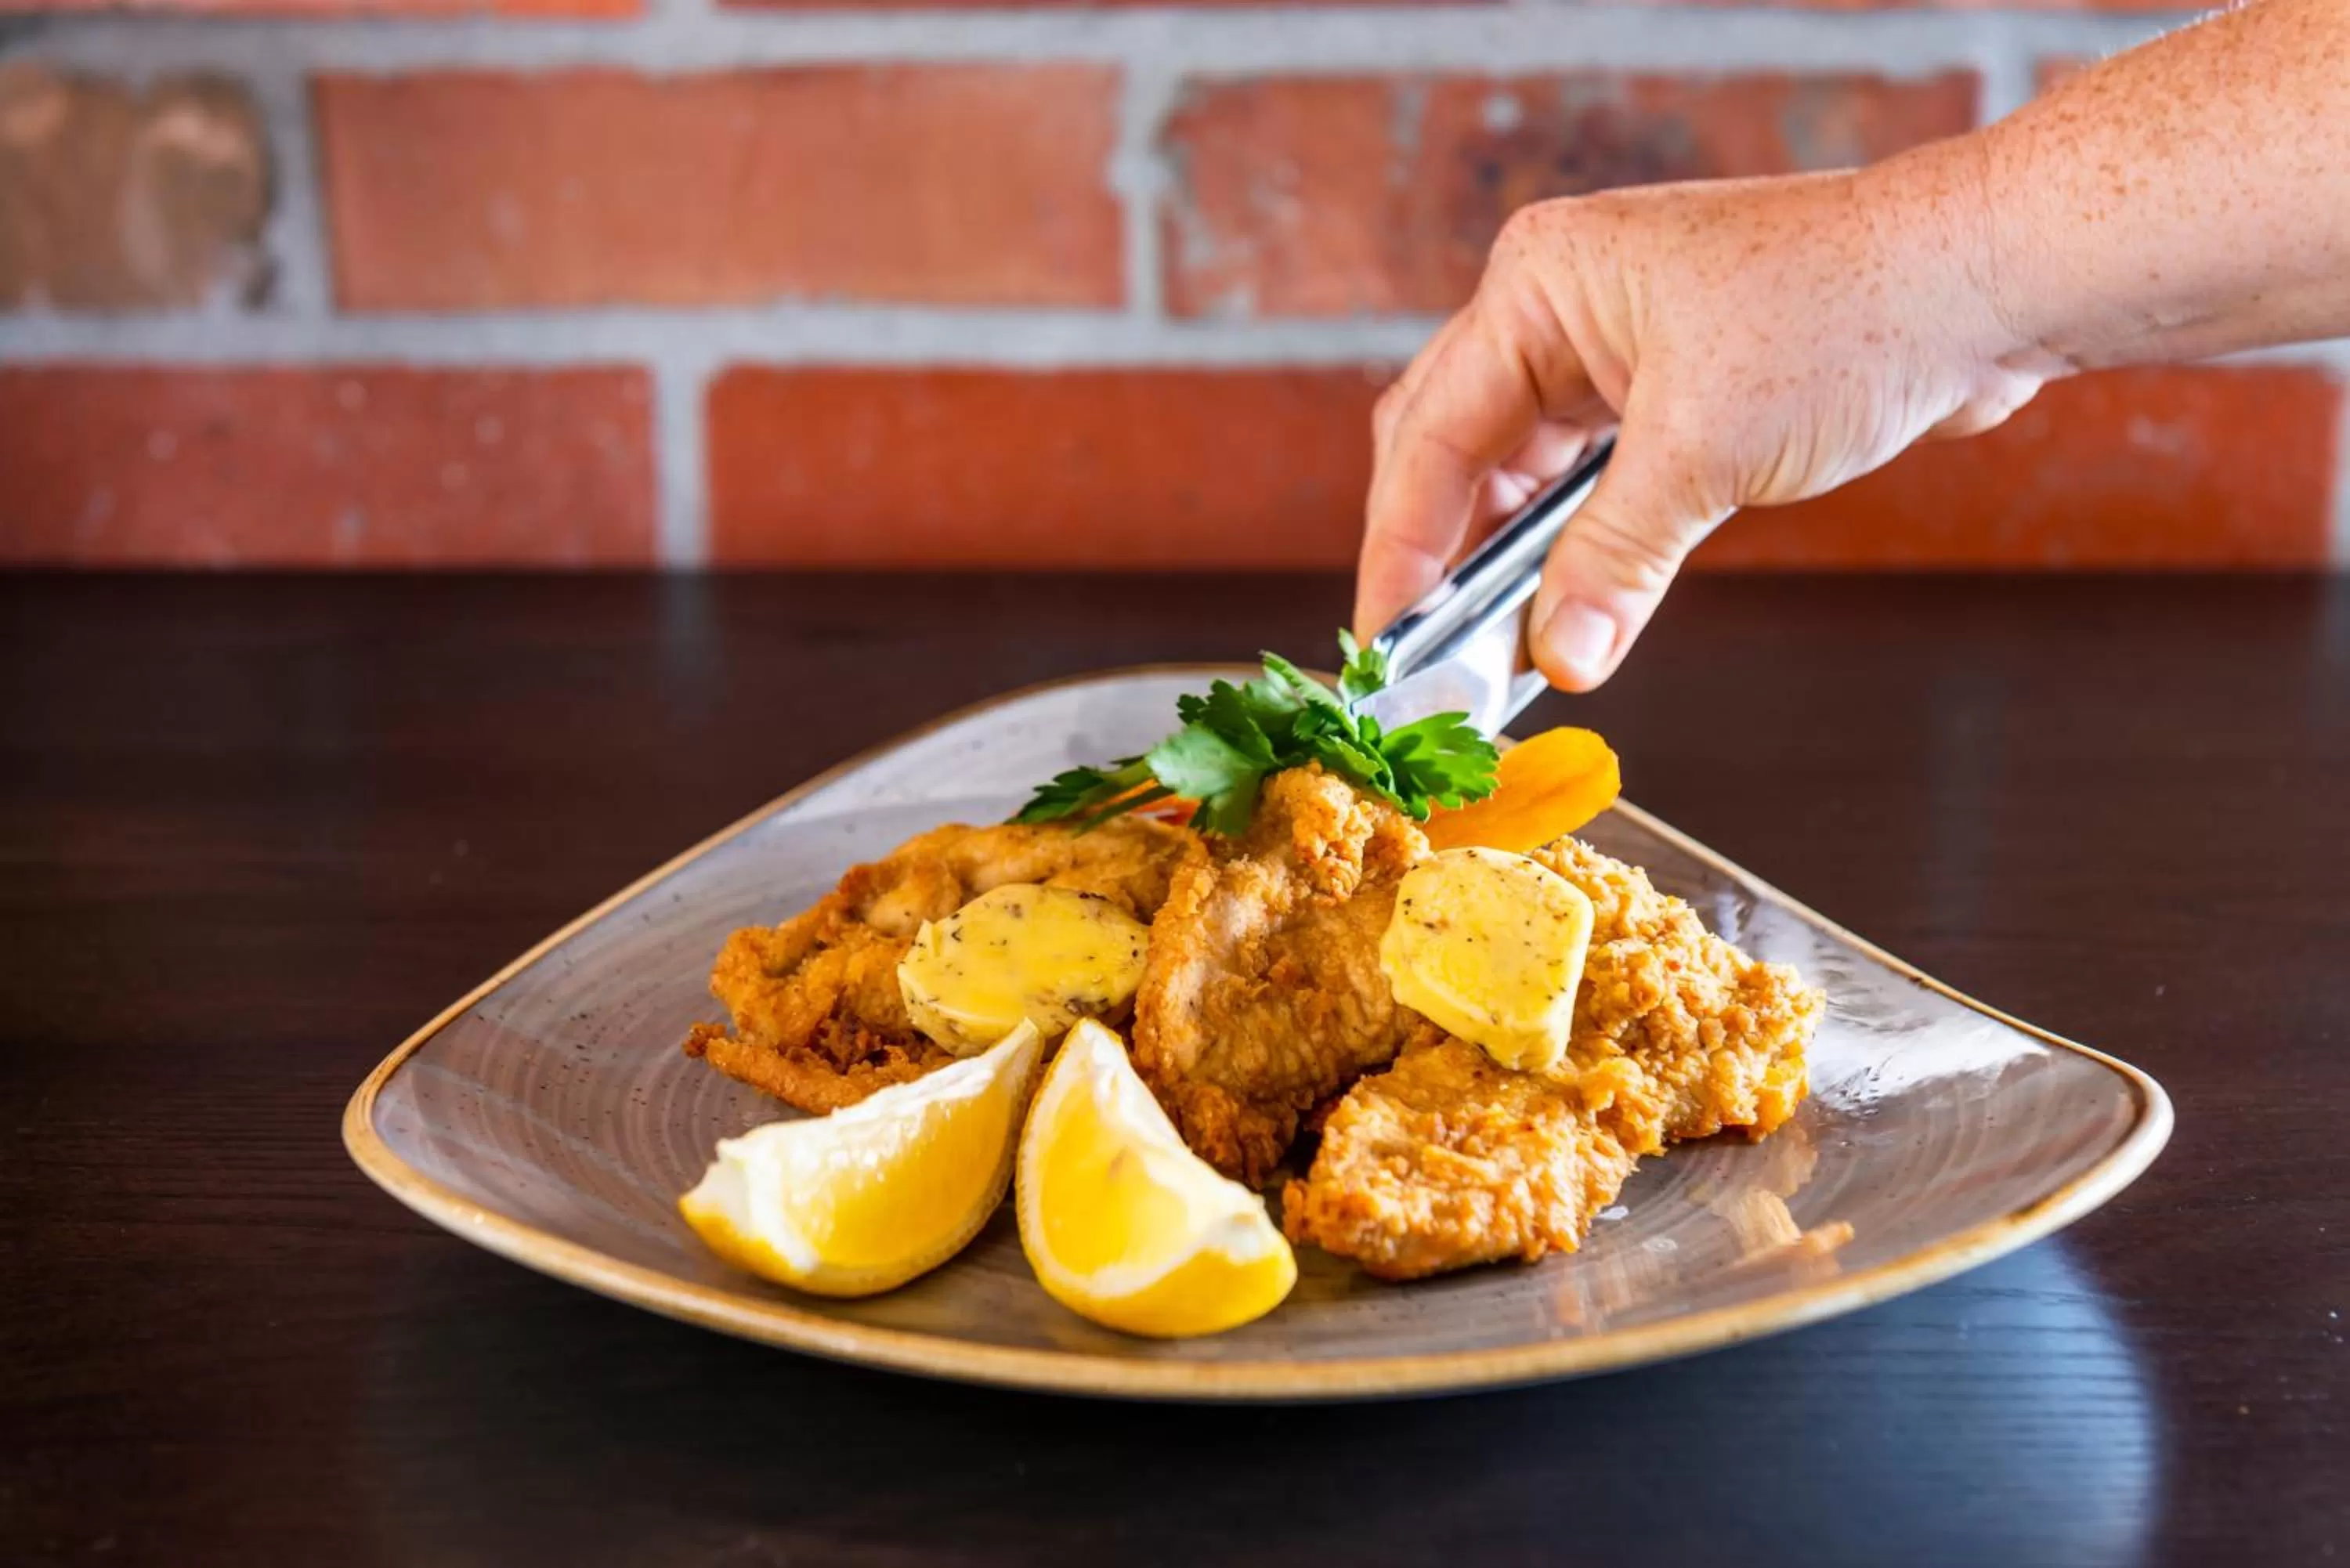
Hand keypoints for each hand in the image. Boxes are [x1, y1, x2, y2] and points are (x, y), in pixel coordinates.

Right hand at [1355, 161, 2051, 689]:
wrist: (1987, 284)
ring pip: (1521, 473)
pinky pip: (1589, 484)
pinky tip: (1568, 607)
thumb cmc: (1852, 313)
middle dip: (1441, 556)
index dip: (1401, 548)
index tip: (1389, 643)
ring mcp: (1615, 348)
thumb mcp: (1706, 451)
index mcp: (1539, 284)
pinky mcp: (1671, 393)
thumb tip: (1559, 659)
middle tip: (1429, 658)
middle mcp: (1562, 308)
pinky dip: (1572, 548)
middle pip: (1454, 449)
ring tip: (1493, 650)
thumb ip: (1614, 561)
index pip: (1429, 433)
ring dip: (1509, 560)